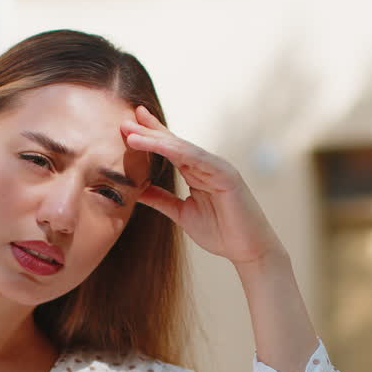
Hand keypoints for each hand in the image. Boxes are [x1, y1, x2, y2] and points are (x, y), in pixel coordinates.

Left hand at [123, 106, 281, 265]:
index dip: (149, 137)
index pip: (169, 150)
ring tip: (132, 134)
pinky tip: (159, 145)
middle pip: (173, 143)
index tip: (127, 127)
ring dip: (156, 139)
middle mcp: (206, 165)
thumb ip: (161, 198)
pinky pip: (198, 159)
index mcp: (196, 172)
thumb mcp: (181, 213)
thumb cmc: (220, 232)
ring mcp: (217, 167)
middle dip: (148, 131)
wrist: (247, 251)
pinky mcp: (226, 174)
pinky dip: (177, 151)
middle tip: (124, 120)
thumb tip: (136, 188)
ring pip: (182, 148)